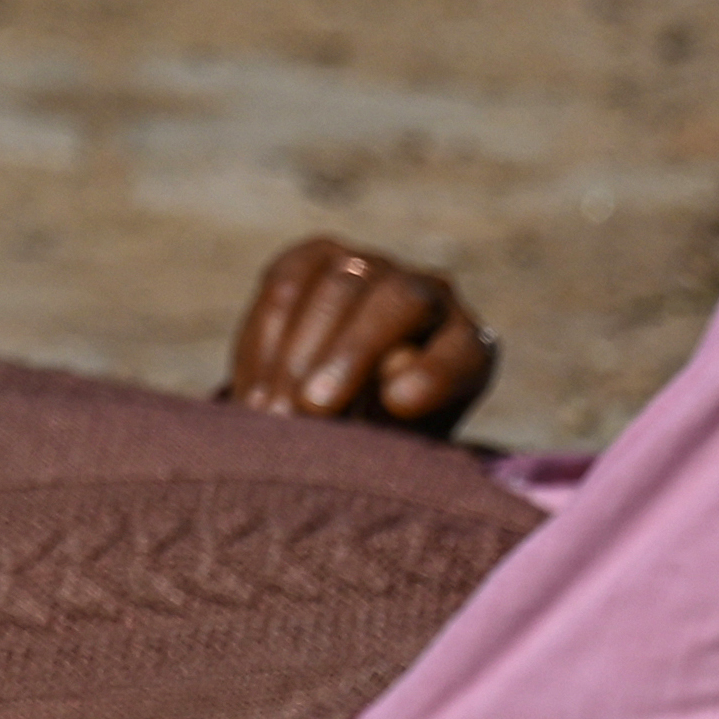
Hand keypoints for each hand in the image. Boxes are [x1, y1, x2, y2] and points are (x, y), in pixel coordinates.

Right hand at [223, 237, 496, 433]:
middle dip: (353, 351)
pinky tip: (251, 398)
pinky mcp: (312, 260)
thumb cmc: (368, 451)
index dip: (435, 372)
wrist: (327, 418)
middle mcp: (430, 295)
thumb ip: (393, 434)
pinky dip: (264, 343)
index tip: (398, 406)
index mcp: (468, 349)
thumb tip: (380, 394)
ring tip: (270, 418)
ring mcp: (371, 268)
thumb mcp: (388, 458)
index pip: (463, 350)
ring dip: (297, 356)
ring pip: (339, 288)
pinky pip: (286, 286)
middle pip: (401, 299)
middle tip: (311, 409)